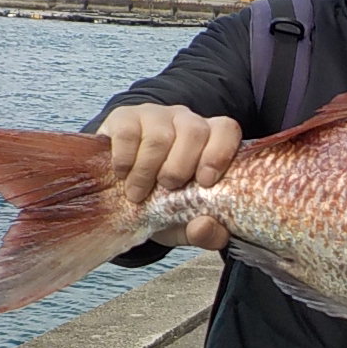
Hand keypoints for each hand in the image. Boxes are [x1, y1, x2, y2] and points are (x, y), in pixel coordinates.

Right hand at [97, 103, 240, 249]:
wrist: (120, 192)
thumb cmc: (162, 202)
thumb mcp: (186, 223)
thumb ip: (205, 232)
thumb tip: (203, 227)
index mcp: (211, 141)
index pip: (226, 130)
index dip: (219, 153)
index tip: (205, 182)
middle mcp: (186, 121)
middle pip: (194, 131)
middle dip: (180, 167)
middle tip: (166, 189)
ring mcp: (156, 116)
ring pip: (159, 135)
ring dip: (147, 170)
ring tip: (138, 193)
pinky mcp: (125, 118)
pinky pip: (128, 133)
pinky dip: (125, 160)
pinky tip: (122, 174)